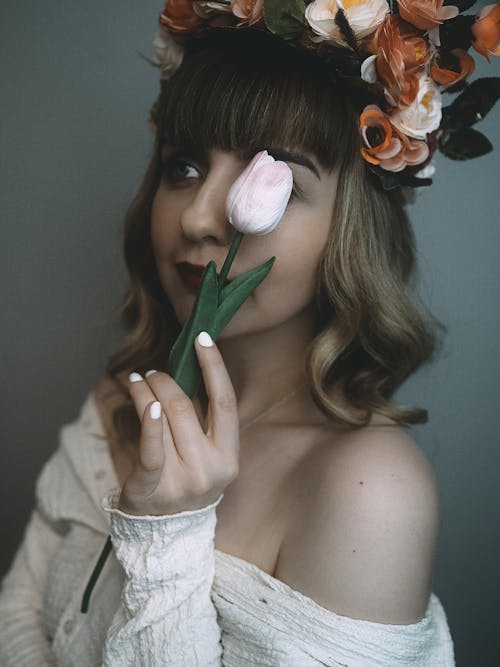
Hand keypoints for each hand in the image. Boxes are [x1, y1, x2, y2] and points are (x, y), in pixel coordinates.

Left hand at [118, 332, 239, 515]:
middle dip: (166, 380)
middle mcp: (211, 467)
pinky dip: (146, 416)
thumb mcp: (206, 456)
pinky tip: (140, 396)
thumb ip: (202, 421)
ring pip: (164, 417)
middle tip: (154, 372)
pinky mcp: (154, 487)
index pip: (225, 401)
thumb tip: (188, 370)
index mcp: (229, 455)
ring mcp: (183, 480)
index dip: (214, 366)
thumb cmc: (186, 482)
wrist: (167, 533)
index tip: (203, 338)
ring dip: (147, 390)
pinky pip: (151, 446)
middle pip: (186, 406)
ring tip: (138, 380)